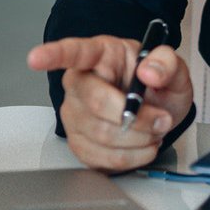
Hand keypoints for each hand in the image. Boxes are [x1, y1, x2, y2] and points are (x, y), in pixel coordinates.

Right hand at [26, 35, 192, 171]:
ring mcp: (75, 114)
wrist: (159, 111)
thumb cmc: (157, 86)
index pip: (73, 51)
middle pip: (95, 104)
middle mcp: (81, 82)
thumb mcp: (173, 69)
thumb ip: (167, 63)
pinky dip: (130, 156)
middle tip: (161, 119)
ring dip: (137, 139)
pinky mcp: (79, 142)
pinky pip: (101, 157)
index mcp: (101, 55)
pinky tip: (141, 144)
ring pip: (100, 135)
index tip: (35, 58)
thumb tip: (149, 72)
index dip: (52, 55)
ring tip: (153, 130)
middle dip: (136, 118)